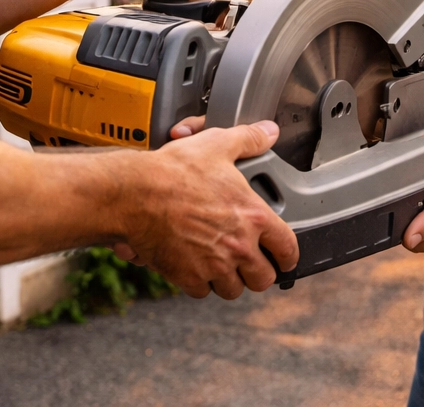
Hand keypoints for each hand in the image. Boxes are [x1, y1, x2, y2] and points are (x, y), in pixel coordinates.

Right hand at [116, 120, 297, 298]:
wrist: (135, 194)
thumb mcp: (217, 145)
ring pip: (233, 289)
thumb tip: (269, 132)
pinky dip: (200, 283)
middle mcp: (238, 246)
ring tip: (222, 266)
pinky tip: (195, 266)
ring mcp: (214, 265)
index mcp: (253, 216)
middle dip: (258, 272)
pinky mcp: (188, 277)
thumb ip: (249, 140)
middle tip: (250, 263)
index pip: (287, 248)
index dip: (289, 255)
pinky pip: (202, 291)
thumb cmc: (174, 170)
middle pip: (263, 278)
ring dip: (229, 280)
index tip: (284, 258)